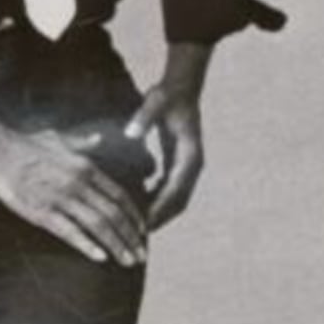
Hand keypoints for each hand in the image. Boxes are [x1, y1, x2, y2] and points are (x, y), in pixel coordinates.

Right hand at [0, 123, 147, 266]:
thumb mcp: (60, 138)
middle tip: (141, 254)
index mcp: (86, 167)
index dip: (134, 216)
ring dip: (117, 245)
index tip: (143, 231)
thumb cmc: (26, 144)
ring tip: (128, 260)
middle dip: (131, 237)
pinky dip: (87, 245)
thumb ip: (83, 142)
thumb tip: (98, 139)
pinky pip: (70, 232)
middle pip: (114, 214)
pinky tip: (100, 257)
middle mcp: (78, 184)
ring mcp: (61, 199)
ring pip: (98, 226)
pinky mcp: (41, 212)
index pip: (119, 196)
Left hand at [127, 83, 204, 229]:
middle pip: (178, 202)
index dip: (159, 210)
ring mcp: (187, 165)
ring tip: (137, 228)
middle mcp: (192, 165)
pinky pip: (169, 189)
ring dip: (159, 213)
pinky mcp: (179, 163)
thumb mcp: (155, 102)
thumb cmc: (168, 95)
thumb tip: (131, 134)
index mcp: (189, 156)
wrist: (181, 87)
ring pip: (175, 199)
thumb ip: (144, 118)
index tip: (143, 224)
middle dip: (160, 219)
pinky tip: (137, 206)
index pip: (175, 191)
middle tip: (138, 236)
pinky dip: (156, 200)